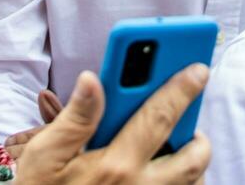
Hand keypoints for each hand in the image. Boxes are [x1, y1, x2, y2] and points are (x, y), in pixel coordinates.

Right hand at [14, 66, 210, 182]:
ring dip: (191, 163)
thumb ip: (74, 118)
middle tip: (188, 119)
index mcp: (115, 166)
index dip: (181, 90)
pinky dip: (181, 184)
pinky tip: (162, 172)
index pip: (158, 118)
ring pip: (191, 184)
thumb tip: (92, 80)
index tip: (197, 71)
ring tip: (178, 147)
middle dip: (198, 135)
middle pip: (192, 159)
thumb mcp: (45, 156)